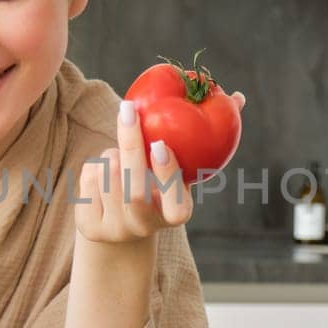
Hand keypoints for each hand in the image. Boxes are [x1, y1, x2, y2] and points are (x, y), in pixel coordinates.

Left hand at [75, 99, 196, 244]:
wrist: (122, 224)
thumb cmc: (160, 181)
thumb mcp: (182, 166)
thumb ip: (206, 135)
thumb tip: (238, 97)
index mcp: (176, 214)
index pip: (176, 204)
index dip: (167, 175)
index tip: (160, 144)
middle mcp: (146, 227)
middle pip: (134, 191)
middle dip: (130, 147)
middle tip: (128, 111)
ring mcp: (117, 230)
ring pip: (108, 177)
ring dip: (111, 153)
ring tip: (119, 152)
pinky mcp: (91, 226)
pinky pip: (89, 179)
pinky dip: (94, 165)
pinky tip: (103, 171)